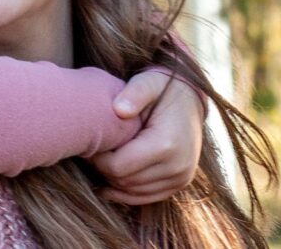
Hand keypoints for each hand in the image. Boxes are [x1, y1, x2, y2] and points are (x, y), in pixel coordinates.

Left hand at [90, 70, 204, 204]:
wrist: (190, 98)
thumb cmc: (162, 88)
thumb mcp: (147, 83)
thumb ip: (134, 93)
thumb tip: (119, 110)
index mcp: (167, 143)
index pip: (118, 167)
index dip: (98, 159)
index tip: (91, 143)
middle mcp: (177, 165)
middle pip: (125, 181)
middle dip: (104, 170)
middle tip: (93, 152)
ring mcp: (181, 177)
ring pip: (134, 192)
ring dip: (114, 181)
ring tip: (103, 160)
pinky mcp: (181, 182)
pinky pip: (148, 198)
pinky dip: (127, 193)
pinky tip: (109, 183)